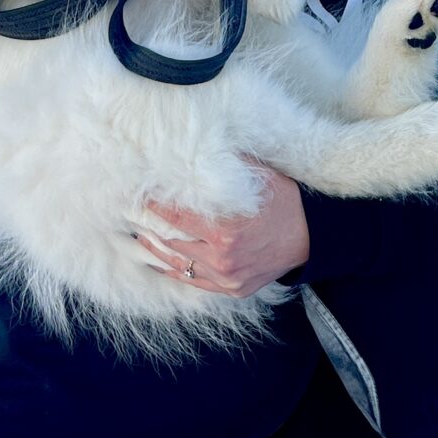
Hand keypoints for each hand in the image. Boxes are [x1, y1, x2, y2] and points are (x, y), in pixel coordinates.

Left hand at [134, 166, 310, 297]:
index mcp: (226, 227)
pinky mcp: (230, 289)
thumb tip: (192, 148)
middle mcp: (223, 255)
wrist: (311, 238)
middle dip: (146, 224)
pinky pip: (191, 280)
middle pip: (170, 238)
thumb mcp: (258, 176)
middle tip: (127, 212)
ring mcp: (226, 276)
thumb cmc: (283, 202)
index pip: (174, 213)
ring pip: (176, 262)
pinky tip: (157, 257)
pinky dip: (172, 268)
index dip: (152, 203)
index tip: (135, 193)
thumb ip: (226, 166)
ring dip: (153, 247)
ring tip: (136, 234)